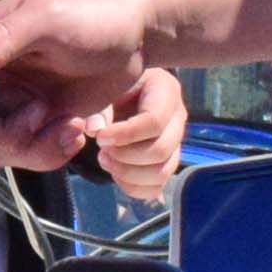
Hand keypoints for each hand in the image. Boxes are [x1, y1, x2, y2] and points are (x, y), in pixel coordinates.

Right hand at [0, 0, 161, 171]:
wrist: (135, 36)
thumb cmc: (89, 15)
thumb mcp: (46, 19)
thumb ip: (2, 38)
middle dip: (0, 136)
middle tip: (39, 114)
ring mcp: (8, 106)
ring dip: (32, 147)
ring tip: (69, 122)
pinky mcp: (34, 125)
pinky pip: (26, 156)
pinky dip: (51, 152)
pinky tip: (76, 129)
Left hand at [80, 66, 189, 202]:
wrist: (121, 91)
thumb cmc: (113, 84)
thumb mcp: (105, 87)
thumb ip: (99, 107)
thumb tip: (94, 128)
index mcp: (166, 91)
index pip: (155, 121)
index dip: (126, 135)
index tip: (100, 138)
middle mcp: (177, 118)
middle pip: (161, 150)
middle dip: (125, 156)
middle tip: (101, 149)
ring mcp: (175, 143)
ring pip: (161, 173)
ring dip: (128, 173)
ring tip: (104, 159)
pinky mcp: (166, 162)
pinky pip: (157, 187)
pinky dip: (133, 187)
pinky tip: (114, 172)